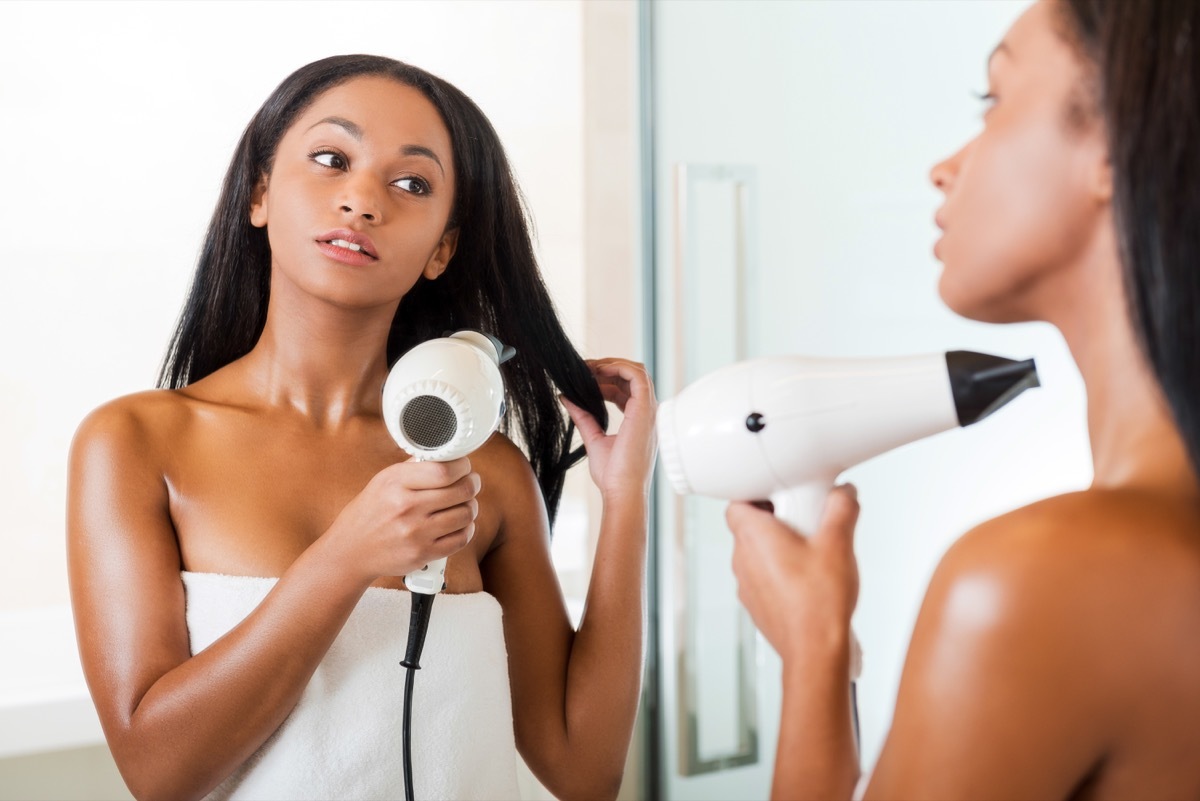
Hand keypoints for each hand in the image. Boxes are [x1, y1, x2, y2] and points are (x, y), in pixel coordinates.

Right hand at [323, 457, 479, 584]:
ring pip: (466, 514)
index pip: (444, 470)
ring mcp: (416, 533)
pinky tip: (460, 524)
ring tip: (465, 503)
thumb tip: (447, 454)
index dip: (463, 466)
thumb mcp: (384, 480)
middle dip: (472, 484)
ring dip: (471, 507)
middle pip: (461, 491)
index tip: (464, 466)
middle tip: (471, 482)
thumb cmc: (371, 511)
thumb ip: (415, 467)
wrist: (352, 549)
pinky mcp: (423, 554)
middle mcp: (406, 507)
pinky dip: (467, 529)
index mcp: (396, 483)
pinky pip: (461, 539)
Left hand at [560, 358, 657, 501]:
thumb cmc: (613, 475)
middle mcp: (647, 413)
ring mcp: (648, 410)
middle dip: (608, 368)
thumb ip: (582, 416)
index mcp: (638, 420)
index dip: (605, 380)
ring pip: (636, 372)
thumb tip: (566, 398)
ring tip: (589, 367)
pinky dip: (618, 367)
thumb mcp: (594, 439)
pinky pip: (637, 376)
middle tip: (584, 368)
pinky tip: (599, 370)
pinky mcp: (644, 410)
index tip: (584, 378)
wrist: (622, 491)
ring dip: (612, 365)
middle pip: (632, 377)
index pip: (625, 390)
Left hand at [725, 485, 859, 662]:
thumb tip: (843, 493)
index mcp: (752, 536)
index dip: (756, 494)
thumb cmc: (818, 602)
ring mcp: (748, 586)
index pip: (737, 503)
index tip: (781, 493)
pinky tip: (811, 579)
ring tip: (813, 551)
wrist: (815, 651)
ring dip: (780, 548)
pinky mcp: (759, 606)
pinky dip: (782, 573)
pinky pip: (765, 579)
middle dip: (777, 520)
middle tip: (806, 520)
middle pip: (750, 528)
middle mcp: (743, 560)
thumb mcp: (838, 542)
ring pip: (758, 555)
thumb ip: (841, 509)